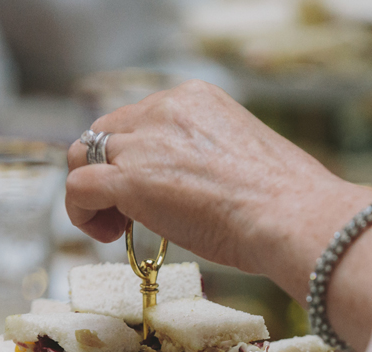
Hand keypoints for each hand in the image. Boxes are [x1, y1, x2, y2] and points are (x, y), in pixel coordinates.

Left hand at [64, 80, 371, 299]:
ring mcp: (144, 144)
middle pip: (105, 133)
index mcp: (194, 98)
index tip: (155, 191)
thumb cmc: (285, 202)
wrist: (292, 216)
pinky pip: (79, 187)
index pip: (140, 118)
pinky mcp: (130, 181)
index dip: (137, 157)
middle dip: (110, 171)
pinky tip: (107, 234)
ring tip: (117, 227)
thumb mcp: (242, 157)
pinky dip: (81, 212)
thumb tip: (191, 189)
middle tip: (131, 213)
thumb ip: (206, 159)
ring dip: (93, 192)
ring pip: (83, 156)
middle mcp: (163, 110)